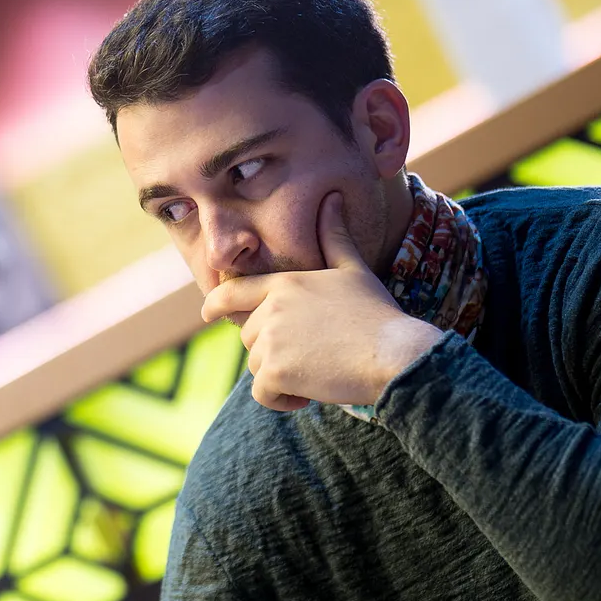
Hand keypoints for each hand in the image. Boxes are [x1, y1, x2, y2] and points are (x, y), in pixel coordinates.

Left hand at [201, 192, 441, 411]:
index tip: (207, 313)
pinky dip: (282, 400)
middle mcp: (270, 309)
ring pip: (257, 367)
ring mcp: (270, 340)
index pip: (231, 292)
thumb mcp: (354, 270)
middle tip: (314, 355)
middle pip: (250, 337)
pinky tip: (308, 395)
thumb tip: (331, 199)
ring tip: (318, 372)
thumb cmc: (377, 313)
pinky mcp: (275, 371)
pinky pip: (263, 394)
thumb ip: (334, 238)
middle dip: (274, 351)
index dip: (215, 304)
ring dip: (281, 377)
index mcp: (284, 283)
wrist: (394, 353)